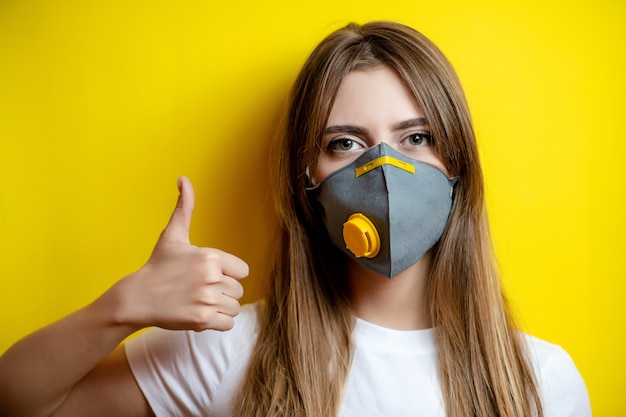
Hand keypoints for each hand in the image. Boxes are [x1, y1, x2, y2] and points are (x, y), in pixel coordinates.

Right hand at [116, 177, 248, 331]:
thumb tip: (183, 179)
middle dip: (222, 292)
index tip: (207, 276)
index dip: (227, 274)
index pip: (242, 271)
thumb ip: (184, 208)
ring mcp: (207, 299)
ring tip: (198, 302)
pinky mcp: (202, 319)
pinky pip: (228, 323)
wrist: (137, 298)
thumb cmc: (158, 266)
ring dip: (220, 308)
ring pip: (234, 307)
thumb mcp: (173, 235)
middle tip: (198, 290)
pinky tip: (200, 314)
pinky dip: (217, 323)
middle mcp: (211, 277)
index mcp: (210, 257)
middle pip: (238, 290)